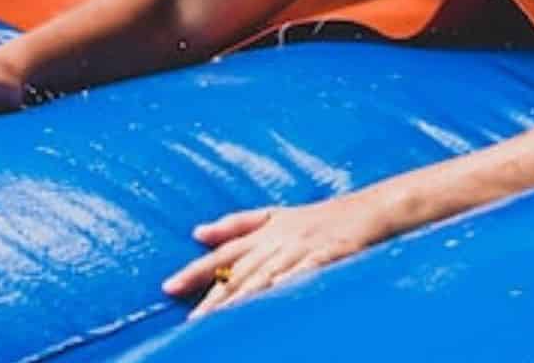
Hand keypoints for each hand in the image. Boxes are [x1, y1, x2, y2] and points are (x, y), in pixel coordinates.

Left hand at [162, 194, 391, 316]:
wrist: (366, 210)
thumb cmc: (316, 218)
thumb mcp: (274, 215)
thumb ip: (235, 225)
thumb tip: (197, 232)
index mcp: (264, 232)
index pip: (224, 252)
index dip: (196, 270)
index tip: (168, 287)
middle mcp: (279, 239)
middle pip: (241, 271)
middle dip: (216, 298)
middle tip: (193, 323)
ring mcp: (303, 247)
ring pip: (268, 275)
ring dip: (246, 297)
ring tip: (224, 319)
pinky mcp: (328, 254)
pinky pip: (307, 270)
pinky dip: (293, 281)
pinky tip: (279, 293)